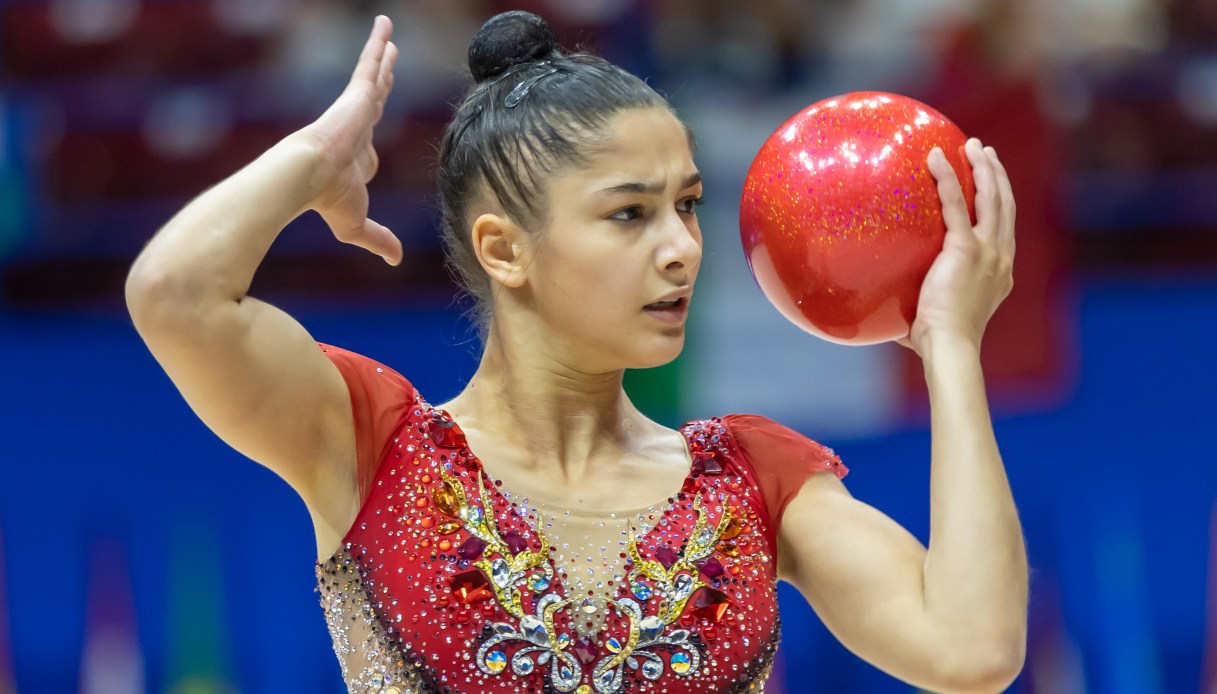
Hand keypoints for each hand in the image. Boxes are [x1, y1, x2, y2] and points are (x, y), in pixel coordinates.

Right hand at [293, 16, 402, 264]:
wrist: (307, 175)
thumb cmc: (326, 200)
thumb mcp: (357, 224)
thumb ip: (378, 239)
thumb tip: (397, 260)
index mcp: (354, 158)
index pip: (369, 145)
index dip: (373, 140)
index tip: (373, 134)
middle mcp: (355, 129)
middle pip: (374, 102)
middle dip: (381, 86)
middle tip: (389, 69)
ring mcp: (355, 109)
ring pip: (373, 76)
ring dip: (382, 56)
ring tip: (390, 37)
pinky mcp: (356, 93)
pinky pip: (370, 60)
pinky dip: (378, 42)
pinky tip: (386, 24)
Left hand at [899, 139, 1015, 355]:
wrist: (950, 347)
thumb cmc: (935, 343)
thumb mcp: (932, 317)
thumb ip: (916, 303)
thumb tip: (883, 308)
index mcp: (1000, 272)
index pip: (1004, 228)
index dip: (1001, 202)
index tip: (993, 184)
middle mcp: (1001, 257)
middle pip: (1004, 205)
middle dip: (997, 175)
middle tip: (986, 153)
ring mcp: (988, 251)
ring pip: (991, 197)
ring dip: (983, 167)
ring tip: (972, 145)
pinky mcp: (966, 248)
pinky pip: (955, 203)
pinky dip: (947, 177)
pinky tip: (934, 156)